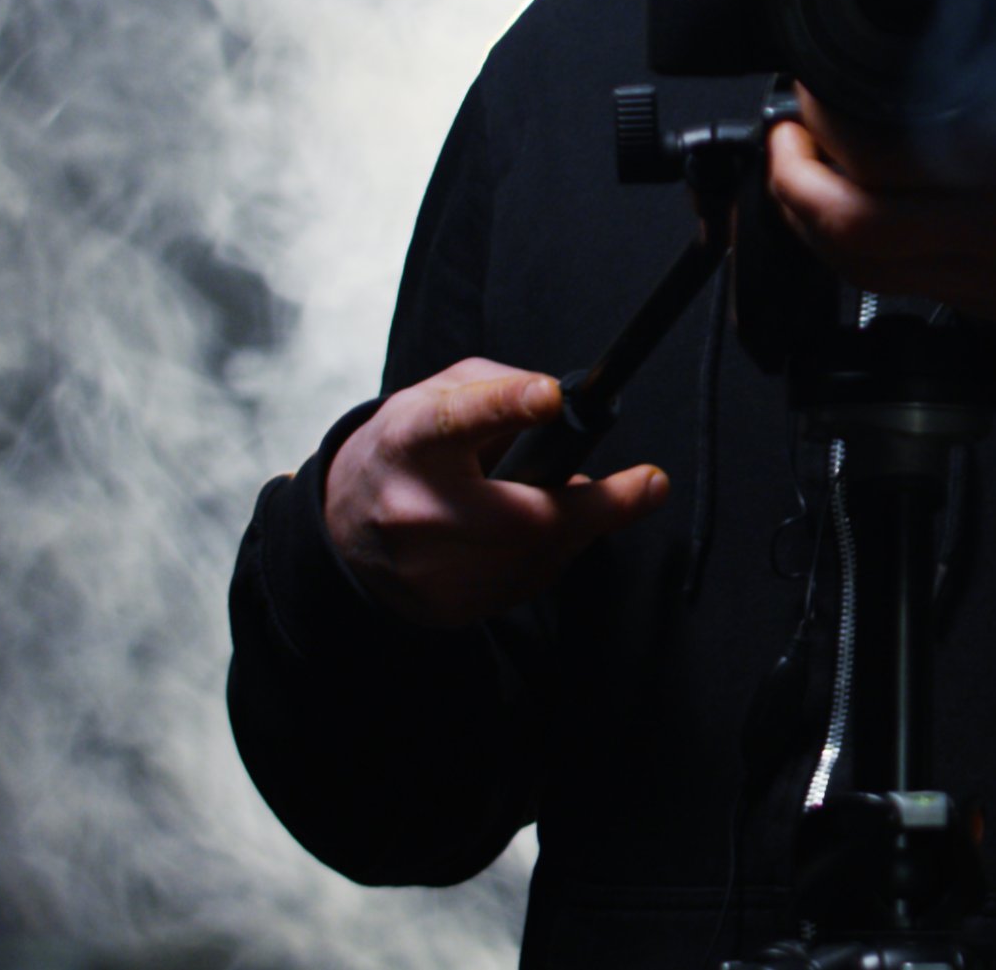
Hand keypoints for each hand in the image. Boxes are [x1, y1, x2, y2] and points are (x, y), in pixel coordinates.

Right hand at [323, 358, 670, 627]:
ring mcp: (429, 569)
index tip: (550, 397)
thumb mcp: (433, 396)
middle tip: (651, 484)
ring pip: (538, 555)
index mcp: (410, 441)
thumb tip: (561, 407)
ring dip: (580, 527)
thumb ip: (496, 386)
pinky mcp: (448, 608)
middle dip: (598, 505)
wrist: (344, 533)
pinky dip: (553, 556)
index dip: (503, 407)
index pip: (454, 421)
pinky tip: (543, 534)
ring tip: (588, 499)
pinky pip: (529, 583)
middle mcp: (414, 508)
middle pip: (522, 515)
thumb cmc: (404, 452)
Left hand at [767, 0, 995, 324]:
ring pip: (864, 262)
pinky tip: (844, 212)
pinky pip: (899, 290)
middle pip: (857, 209)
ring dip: (809, 212)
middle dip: (800, 162)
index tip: (807, 72)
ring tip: (799, 162)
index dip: (823, 108)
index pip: (885, 135)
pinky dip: (853, 254)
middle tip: (793, 117)